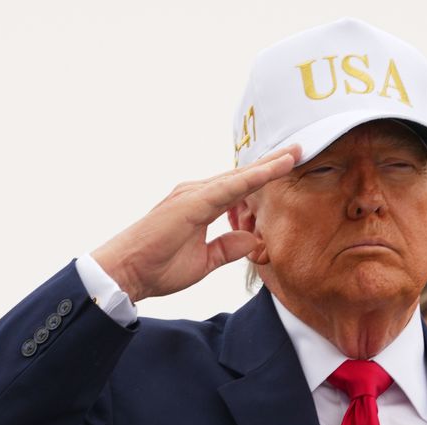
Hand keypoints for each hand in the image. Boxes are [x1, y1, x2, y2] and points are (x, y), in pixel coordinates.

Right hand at [89, 147, 301, 303]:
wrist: (127, 272)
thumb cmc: (158, 267)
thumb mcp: (204, 261)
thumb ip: (227, 248)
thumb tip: (252, 240)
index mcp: (201, 206)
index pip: (240, 189)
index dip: (264, 177)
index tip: (289, 166)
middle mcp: (197, 193)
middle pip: (242, 176)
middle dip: (271, 163)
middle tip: (299, 149)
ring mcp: (193, 195)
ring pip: (239, 177)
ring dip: (267, 166)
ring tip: (294, 155)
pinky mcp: (191, 203)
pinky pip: (229, 188)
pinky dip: (252, 179)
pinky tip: (273, 170)